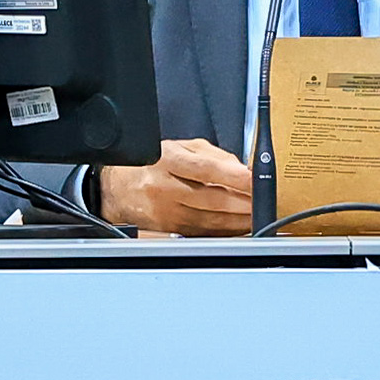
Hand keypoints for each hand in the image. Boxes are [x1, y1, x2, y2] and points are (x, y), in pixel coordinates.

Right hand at [96, 136, 252, 235]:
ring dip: (237, 220)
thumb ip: (212, 155)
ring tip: (256, 215)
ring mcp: (165, 211)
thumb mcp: (179, 147)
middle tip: (263, 202)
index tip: (253, 179)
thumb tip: (240, 170)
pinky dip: (224, 231)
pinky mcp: (168, 229)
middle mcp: (164, 187)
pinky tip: (238, 227)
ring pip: (209, 220)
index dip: (232, 175)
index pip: (205, 168)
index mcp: (168, 160)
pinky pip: (202, 232)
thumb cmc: (151, 165)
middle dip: (242, 202)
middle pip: (210, 198)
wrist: (116, 189)